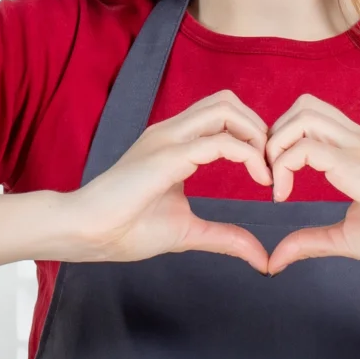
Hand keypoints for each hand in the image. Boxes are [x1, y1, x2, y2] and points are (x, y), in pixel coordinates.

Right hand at [42, 90, 272, 274]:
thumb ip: (224, 236)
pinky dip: (248, 155)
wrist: (87, 233)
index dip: (251, 135)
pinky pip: (219, 141)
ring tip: (267, 169)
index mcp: (173, 143)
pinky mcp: (168, 156)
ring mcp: (168, 139)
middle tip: (272, 164)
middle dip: (258, 126)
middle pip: (227, 101)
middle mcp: (171, 131)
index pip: (221, 116)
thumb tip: (259, 256)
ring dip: (256, 134)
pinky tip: (261, 179)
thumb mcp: (188, 231)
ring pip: (225, 109)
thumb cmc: (126, 229)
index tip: (267, 172)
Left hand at [262, 94, 359, 274]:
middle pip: (304, 105)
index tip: (277, 188)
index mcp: (358, 150)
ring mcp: (358, 147)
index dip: (284, 143)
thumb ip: (310, 242)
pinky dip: (282, 166)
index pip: (313, 119)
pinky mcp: (355, 164)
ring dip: (276, 145)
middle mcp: (358, 140)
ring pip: (302, 114)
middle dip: (275, 135)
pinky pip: (305, 147)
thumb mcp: (346, 238)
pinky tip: (282, 197)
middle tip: (270, 176)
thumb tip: (275, 260)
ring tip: (275, 184)